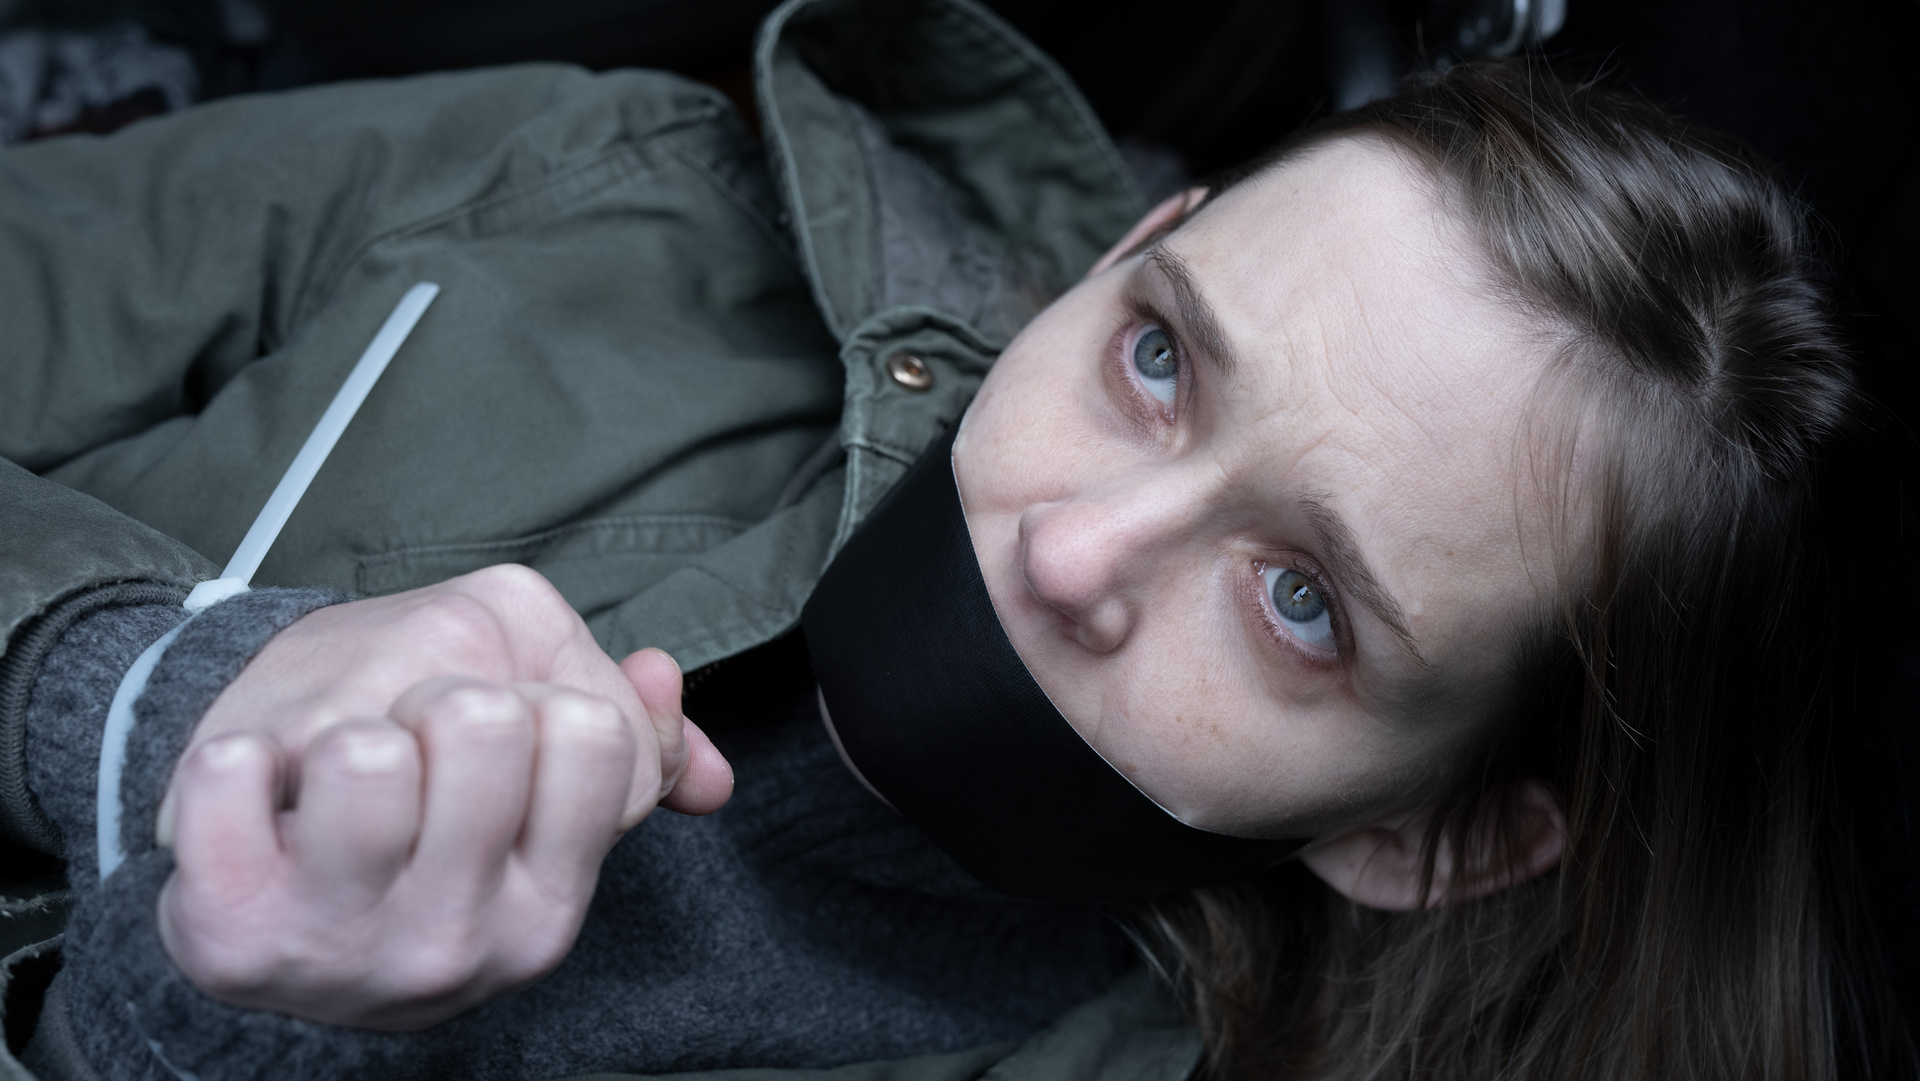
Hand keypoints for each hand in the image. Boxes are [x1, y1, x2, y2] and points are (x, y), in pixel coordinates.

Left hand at [151, 565, 732, 1029]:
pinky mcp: (231, 936)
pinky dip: (230, 761)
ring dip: (344, 727)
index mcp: (550, 905)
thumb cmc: (407, 810)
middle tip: (408, 751)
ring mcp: (344, 950)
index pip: (594, 733)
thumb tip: (661, 677)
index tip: (491, 740)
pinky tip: (250, 798)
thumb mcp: (531, 776)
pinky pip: (231, 779)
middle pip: (484, 721)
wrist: (253, 892)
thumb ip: (624, 728)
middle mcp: (461, 945)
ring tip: (331, 781)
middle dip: (438, 697)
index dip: (535, 696)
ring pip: (367, 755)